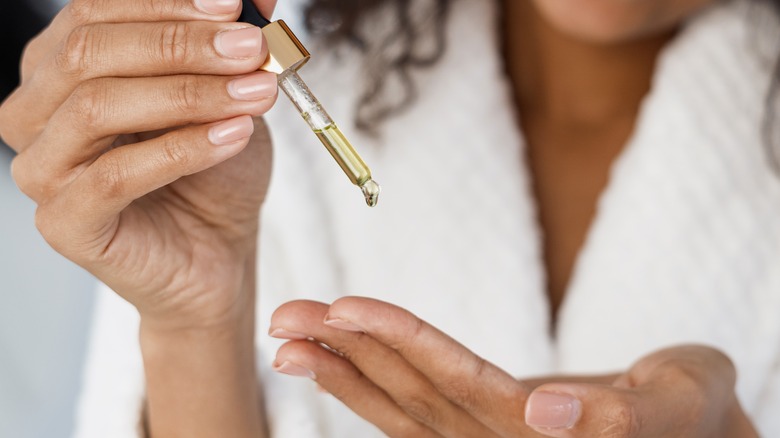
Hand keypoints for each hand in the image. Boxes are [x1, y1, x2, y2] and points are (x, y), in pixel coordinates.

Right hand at [0, 0, 277, 329]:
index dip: (166, 4)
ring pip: (97, 107)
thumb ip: (227, 49)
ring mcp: (43, 170)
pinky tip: (233, 136)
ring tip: (256, 94)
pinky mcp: (65, 223)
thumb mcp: (225, 96)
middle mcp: (38, 112)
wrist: (217, 250)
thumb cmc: (212, 173)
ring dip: (189, 93)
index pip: (94, 14)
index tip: (235, 6)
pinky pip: (114, 176)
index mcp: (63, 70)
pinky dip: (181, 150)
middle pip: (90, 53)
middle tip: (252, 49)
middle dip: (182, 44)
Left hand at [270, 297, 757, 436]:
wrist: (686, 430)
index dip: (400, 343)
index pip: (457, 383)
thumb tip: (549, 409)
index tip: (343, 309)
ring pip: (397, 402)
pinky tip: (326, 357)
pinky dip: (362, 381)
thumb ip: (622, 413)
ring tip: (289, 333)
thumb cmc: (690, 412)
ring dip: (340, 365)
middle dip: (345, 350)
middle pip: (409, 392)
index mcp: (537, 433)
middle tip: (285, 314)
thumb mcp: (677, 402)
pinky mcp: (470, 430)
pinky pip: (406, 409)